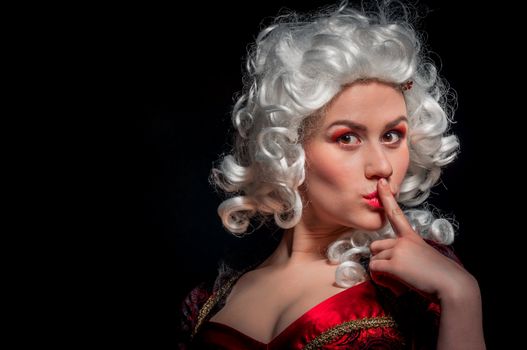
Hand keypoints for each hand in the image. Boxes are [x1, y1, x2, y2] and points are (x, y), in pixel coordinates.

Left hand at [369, 178, 472, 299]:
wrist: (453, 285)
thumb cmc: (442, 276)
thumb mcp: (425, 258)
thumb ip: (409, 255)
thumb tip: (398, 264)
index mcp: (412, 237)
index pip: (396, 213)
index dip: (386, 197)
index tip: (380, 182)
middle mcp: (403, 240)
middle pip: (376, 246)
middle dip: (381, 259)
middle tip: (397, 272)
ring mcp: (398, 250)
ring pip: (375, 259)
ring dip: (383, 271)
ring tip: (401, 279)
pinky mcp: (394, 263)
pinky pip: (375, 269)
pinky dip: (381, 279)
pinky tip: (396, 284)